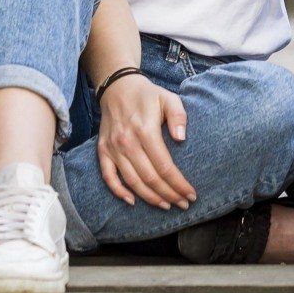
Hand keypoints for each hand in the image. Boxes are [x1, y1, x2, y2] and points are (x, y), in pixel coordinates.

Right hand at [96, 73, 196, 208]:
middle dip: (169, 195)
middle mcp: (127, 142)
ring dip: (150, 198)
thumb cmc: (148, 95)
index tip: (191, 194)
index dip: (178, 184)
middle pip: (150, 178)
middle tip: (183, 204)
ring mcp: (113, 148)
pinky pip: (108, 176)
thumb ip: (178, 116)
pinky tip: (132, 201)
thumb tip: (181, 138)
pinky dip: (119, 191)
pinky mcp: (103, 151)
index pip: (164, 166)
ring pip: (132, 181)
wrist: (117, 87)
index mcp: (146, 131)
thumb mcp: (169, 98)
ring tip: (166, 206)